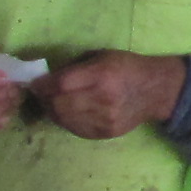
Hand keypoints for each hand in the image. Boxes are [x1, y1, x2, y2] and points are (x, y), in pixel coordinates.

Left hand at [37, 51, 185, 142]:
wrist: (156, 91)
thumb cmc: (127, 67)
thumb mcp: (103, 56)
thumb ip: (76, 67)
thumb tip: (48, 77)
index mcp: (103, 75)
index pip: (62, 83)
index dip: (43, 85)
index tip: (35, 83)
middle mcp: (103, 99)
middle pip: (60, 103)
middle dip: (45, 99)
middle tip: (40, 93)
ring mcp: (105, 119)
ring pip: (65, 119)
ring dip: (52, 111)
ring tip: (51, 102)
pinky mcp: (105, 133)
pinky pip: (75, 129)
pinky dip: (65, 121)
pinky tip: (65, 112)